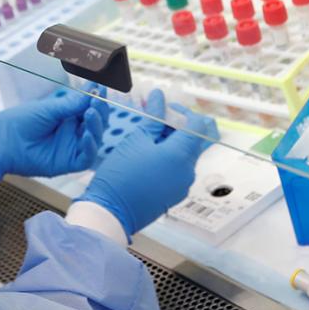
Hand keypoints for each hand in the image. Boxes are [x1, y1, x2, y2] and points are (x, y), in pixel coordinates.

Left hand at [0, 84, 109, 180]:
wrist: (2, 141)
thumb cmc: (20, 122)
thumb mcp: (49, 109)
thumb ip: (72, 103)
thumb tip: (93, 89)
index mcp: (68, 116)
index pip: (90, 107)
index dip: (97, 99)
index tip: (102, 88)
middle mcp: (73, 131)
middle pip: (96, 123)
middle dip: (100, 111)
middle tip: (97, 101)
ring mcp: (72, 147)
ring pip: (95, 139)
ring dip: (96, 126)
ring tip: (91, 113)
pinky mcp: (68, 163)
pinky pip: (86, 157)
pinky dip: (90, 147)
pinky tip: (87, 135)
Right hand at [75, 90, 216, 238]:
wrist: (111, 212)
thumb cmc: (121, 175)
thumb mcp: (136, 139)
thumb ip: (154, 118)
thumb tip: (159, 98)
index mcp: (182, 155)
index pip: (197, 124)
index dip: (183, 111)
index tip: (165, 108)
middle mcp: (188, 171)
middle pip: (193, 140)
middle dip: (176, 125)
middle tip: (155, 118)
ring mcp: (182, 185)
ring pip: (184, 155)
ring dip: (170, 141)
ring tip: (146, 135)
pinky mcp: (174, 194)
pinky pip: (177, 170)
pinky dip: (167, 157)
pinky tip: (147, 154)